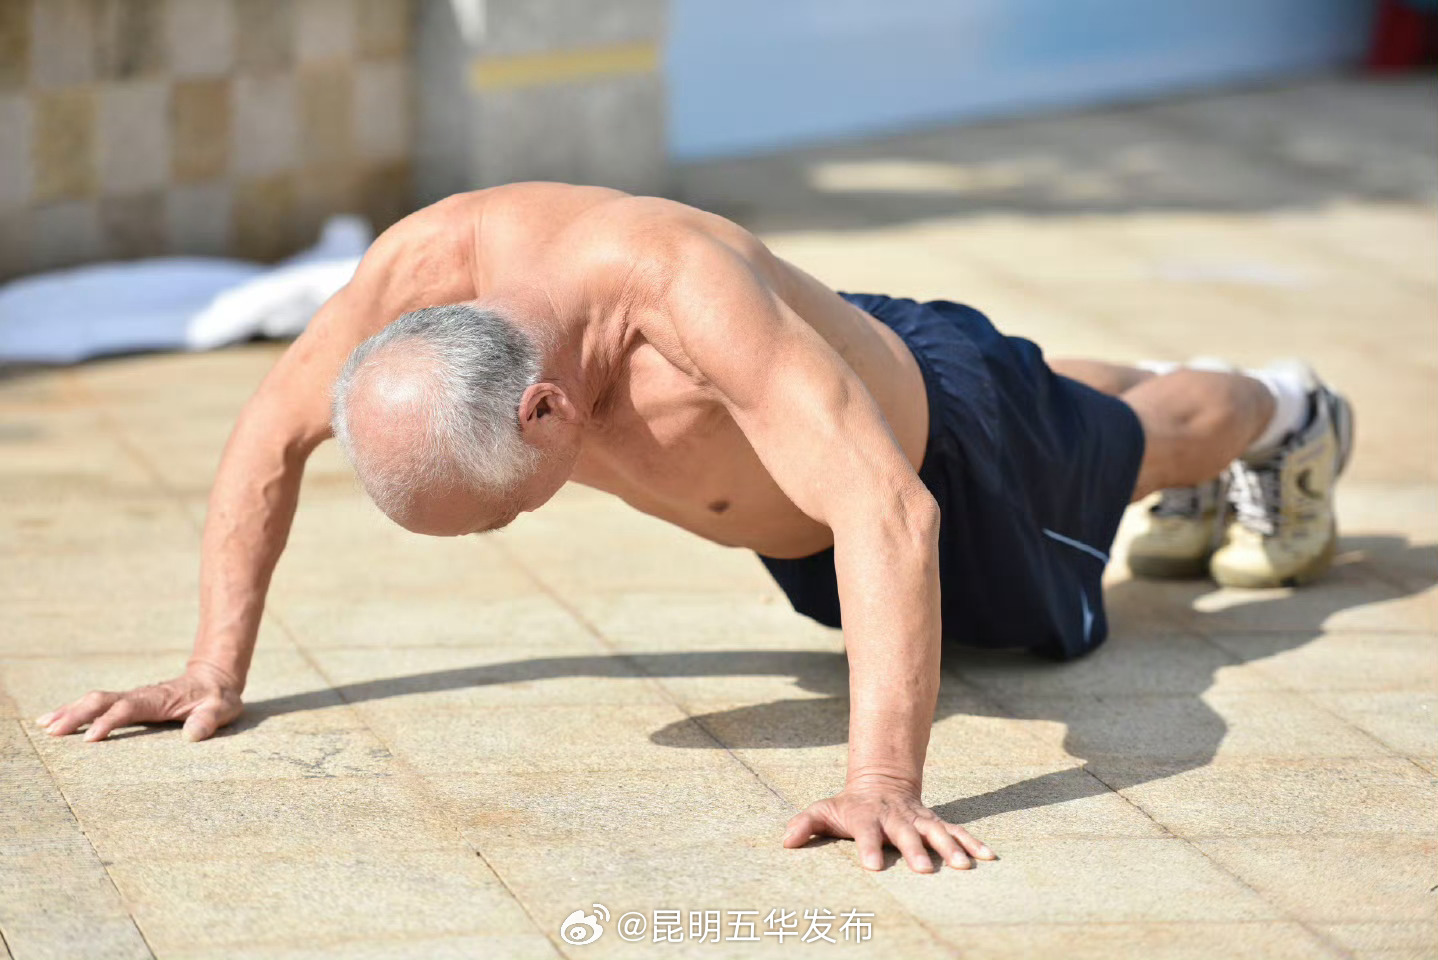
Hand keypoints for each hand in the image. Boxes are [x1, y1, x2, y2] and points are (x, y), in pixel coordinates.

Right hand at [35, 662, 243, 742]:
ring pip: (95, 701)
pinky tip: (54, 720)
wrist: (214, 678)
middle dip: (77, 714)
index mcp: (158, 699)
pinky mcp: (128, 702)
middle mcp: (140, 696)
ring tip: (45, 726)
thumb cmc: (217, 698)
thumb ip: (209, 720)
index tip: (91, 737)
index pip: (129, 709)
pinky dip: (75, 710)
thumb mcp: (222, 708)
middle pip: (103, 701)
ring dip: (70, 711)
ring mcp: (132, 698)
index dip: (110, 721)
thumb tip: (193, 734)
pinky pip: (98, 705)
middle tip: (52, 731)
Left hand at [783, 777, 995, 872]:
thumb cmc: (849, 806)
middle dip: (915, 851)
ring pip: (936, 832)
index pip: (866, 832)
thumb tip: (786, 841)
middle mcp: (896, 818)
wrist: (881, 782)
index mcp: (867, 817)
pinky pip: (957, 832)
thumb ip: (806, 824)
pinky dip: (972, 843)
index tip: (873, 867)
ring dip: (950, 848)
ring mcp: (918, 820)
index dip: (868, 848)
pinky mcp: (936, 823)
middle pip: (906, 834)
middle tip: (923, 870)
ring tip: (964, 866)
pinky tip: (989, 857)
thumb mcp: (824, 810)